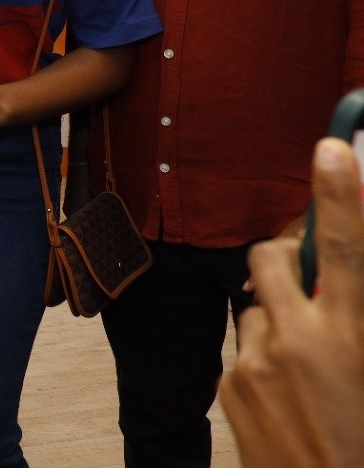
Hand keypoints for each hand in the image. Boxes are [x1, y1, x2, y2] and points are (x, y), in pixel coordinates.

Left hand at [221, 138, 363, 467]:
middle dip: (287, 256)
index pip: (350, 252)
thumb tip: (342, 272)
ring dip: (280, 318)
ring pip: (256, 306)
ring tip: (310, 366)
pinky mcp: (230, 385)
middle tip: (312, 279)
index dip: (340, 196)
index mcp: (352, 339)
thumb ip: (356, 311)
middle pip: (271, 258)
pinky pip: (244, 347)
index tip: (331, 148)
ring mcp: (256, 365)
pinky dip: (264, 357)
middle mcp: (300, 345)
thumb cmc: (362, 434)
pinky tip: (290, 394)